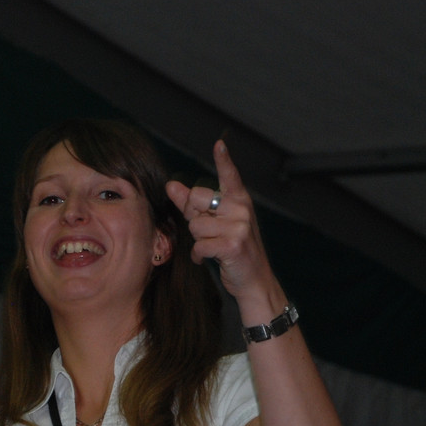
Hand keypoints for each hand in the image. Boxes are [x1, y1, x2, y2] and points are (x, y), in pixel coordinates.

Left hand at [164, 141, 276, 304]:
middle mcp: (241, 208)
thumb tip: (171, 185)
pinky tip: (207, 259)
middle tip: (207, 231)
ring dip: (197, 241)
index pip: (229, 176)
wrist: (254, 280)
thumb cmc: (232, 249)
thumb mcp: (215, 224)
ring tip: (212, 247)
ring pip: (195, 226)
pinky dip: (198, 256)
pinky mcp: (233, 245)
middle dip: (193, 217)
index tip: (219, 144)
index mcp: (239, 200)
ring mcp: (240, 226)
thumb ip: (193, 205)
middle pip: (197, 199)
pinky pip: (199, 245)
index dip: (223, 160)